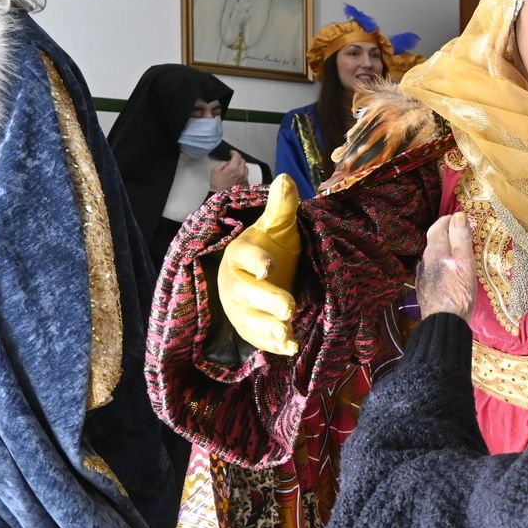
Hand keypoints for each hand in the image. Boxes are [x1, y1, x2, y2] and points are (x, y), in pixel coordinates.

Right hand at [210, 150, 248, 191]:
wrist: (221, 196)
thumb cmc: (217, 185)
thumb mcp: (215, 170)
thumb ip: (223, 163)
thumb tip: (228, 162)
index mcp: (233, 168)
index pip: (237, 156)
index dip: (234, 152)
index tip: (232, 152)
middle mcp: (241, 172)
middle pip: (242, 160)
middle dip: (237, 158)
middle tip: (232, 159)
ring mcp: (244, 178)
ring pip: (245, 167)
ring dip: (240, 165)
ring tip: (235, 166)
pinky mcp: (245, 182)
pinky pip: (246, 174)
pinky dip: (242, 171)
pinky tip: (237, 173)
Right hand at [219, 174, 300, 354]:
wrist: (260, 273)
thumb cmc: (269, 246)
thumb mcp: (278, 226)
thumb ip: (282, 207)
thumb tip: (286, 178)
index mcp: (241, 254)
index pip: (244, 256)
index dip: (255, 261)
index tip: (268, 266)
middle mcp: (235, 283)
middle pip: (245, 293)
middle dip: (266, 301)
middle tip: (289, 307)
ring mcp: (240, 308)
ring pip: (249, 321)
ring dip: (268, 329)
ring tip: (288, 335)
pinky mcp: (249, 327)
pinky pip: (257, 339)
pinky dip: (272, 346)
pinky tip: (292, 348)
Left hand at [417, 212, 476, 322]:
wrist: (443, 322)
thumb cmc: (459, 292)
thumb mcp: (465, 262)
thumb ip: (461, 237)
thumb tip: (458, 215)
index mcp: (436, 250)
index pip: (439, 226)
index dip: (450, 219)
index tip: (461, 218)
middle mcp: (425, 259)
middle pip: (435, 240)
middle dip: (447, 234)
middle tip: (462, 234)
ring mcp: (423, 274)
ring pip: (433, 255)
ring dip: (444, 250)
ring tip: (458, 253)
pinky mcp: (424, 287)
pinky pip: (432, 269)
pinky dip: (440, 264)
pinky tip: (448, 273)